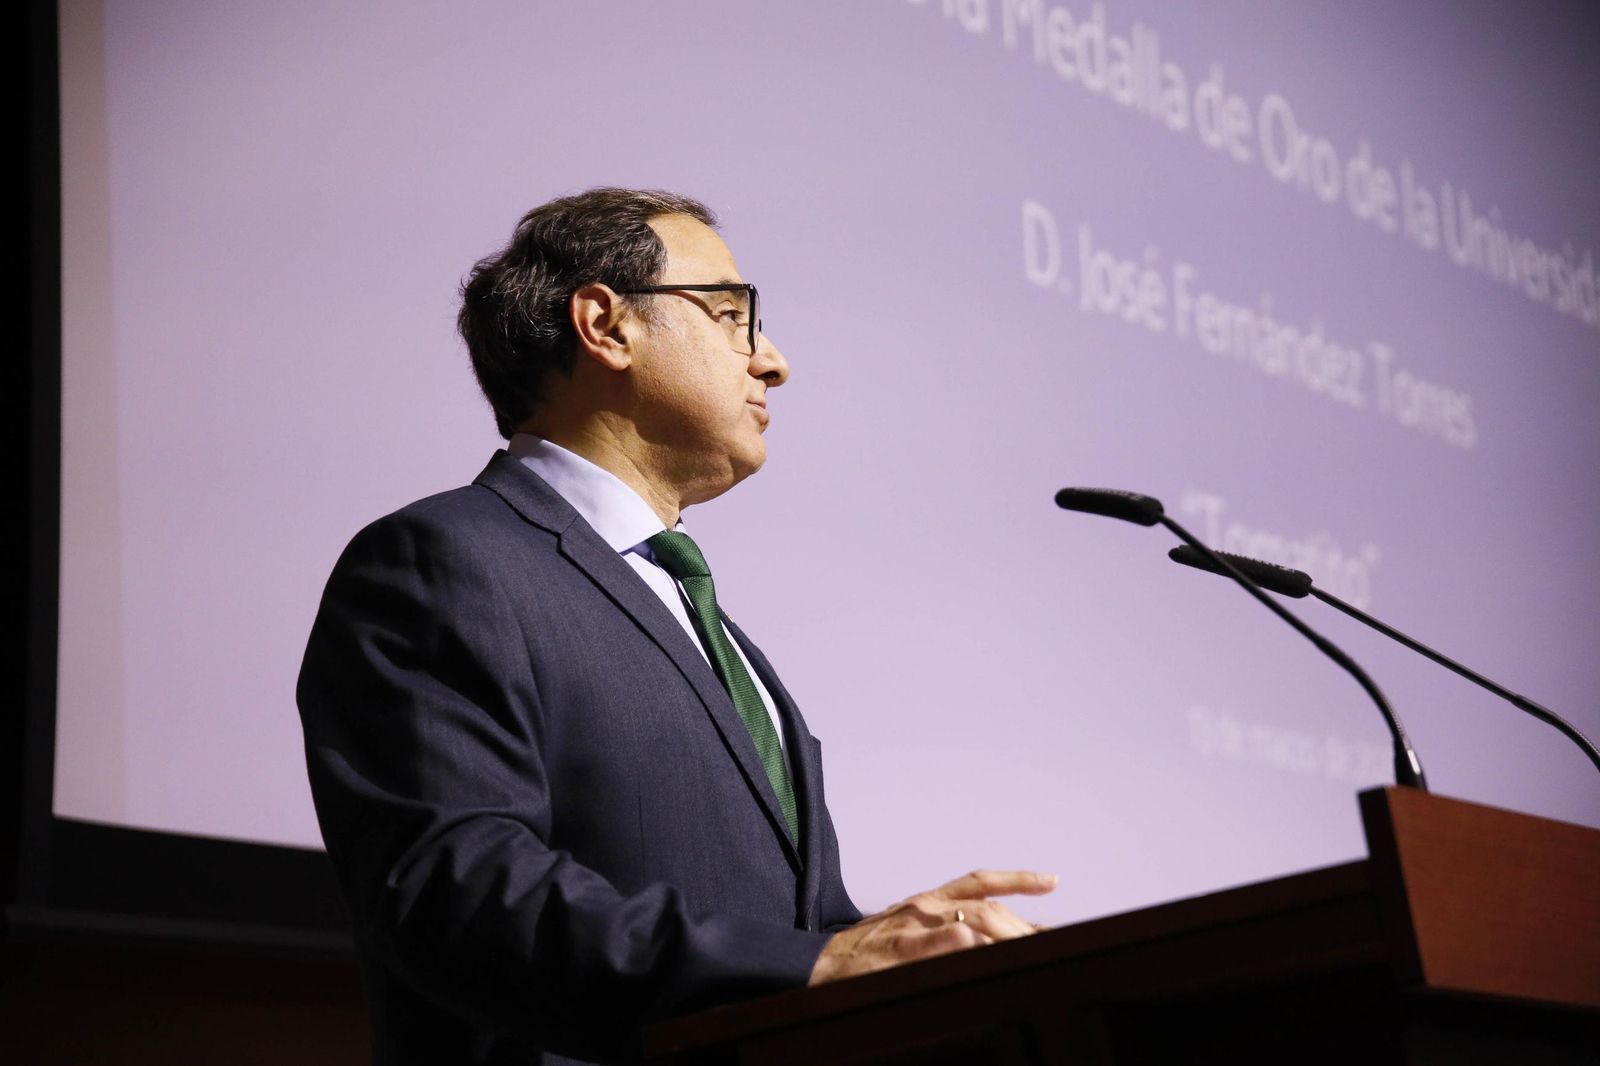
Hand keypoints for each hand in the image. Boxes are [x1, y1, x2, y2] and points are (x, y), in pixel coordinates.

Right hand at [808, 869, 1056, 985]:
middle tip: (1055, 941)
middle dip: (1023, 923)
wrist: (821, 964)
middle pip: (986, 905)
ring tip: (1033, 945)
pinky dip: (952, 940)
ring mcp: (912, 927)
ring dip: (1003, 931)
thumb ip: (948, 933)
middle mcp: (926, 906)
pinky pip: (929, 943)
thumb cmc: (869, 954)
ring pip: (967, 919)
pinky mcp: (896, 951)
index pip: (981, 881)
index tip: (1052, 880)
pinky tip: (974, 941)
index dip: (1017, 879)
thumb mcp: (911, 933)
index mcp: (930, 900)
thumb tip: (991, 942)